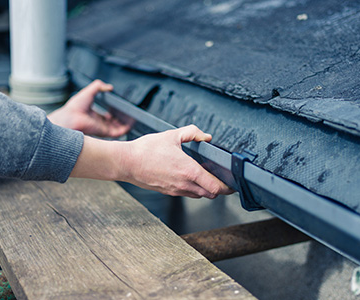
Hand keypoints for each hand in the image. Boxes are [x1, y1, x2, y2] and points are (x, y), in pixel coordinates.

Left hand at [48, 80, 129, 136]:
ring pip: (118, 128)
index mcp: (94, 115)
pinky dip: (126, 128)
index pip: (106, 116)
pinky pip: (119, 132)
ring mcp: (102, 128)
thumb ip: (98, 86)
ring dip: (126, 124)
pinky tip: (131, 123)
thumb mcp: (88, 91)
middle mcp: (98, 123)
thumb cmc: (75, 107)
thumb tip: (109, 86)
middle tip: (129, 114)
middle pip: (113, 123)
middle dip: (122, 119)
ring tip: (133, 118)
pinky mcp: (105, 132)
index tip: (120, 109)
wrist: (70, 117)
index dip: (114, 113)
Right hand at [118, 125, 232, 197]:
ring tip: (206, 177)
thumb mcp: (171, 135)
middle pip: (210, 194)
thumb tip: (206, 136)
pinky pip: (186, 194)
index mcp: (188, 170)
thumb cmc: (146, 150)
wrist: (126, 163)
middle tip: (222, 179)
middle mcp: (184, 184)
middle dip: (219, 188)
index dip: (227, 187)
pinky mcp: (168, 192)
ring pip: (199, 195)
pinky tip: (189, 177)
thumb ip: (192, 133)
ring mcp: (175, 190)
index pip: (215, 187)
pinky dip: (193, 189)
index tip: (232, 183)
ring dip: (206, 189)